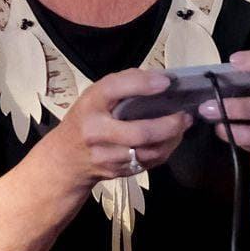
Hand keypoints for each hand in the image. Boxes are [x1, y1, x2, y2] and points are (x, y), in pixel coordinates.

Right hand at [44, 69, 192, 188]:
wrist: (66, 159)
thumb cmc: (87, 119)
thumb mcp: (96, 96)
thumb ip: (123, 85)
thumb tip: (160, 79)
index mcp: (90, 104)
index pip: (114, 89)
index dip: (142, 85)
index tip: (166, 82)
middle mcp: (96, 132)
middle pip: (139, 133)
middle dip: (168, 125)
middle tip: (183, 116)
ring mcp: (106, 156)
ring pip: (148, 153)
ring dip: (171, 140)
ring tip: (181, 127)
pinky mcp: (116, 172)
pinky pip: (148, 163)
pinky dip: (164, 151)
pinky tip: (170, 140)